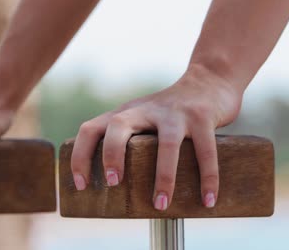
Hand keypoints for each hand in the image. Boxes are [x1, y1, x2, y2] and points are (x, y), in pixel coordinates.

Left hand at [70, 64, 241, 209]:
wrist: (208, 82)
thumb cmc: (169, 115)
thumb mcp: (141, 121)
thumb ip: (127, 143)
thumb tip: (114, 191)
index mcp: (125, 114)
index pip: (90, 130)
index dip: (80, 156)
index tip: (82, 185)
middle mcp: (145, 111)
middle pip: (118, 127)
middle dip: (112, 156)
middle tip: (114, 184)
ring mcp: (175, 113)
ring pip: (166, 144)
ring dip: (163, 177)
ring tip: (160, 205)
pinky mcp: (202, 117)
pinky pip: (205, 150)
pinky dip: (207, 177)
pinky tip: (207, 200)